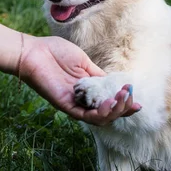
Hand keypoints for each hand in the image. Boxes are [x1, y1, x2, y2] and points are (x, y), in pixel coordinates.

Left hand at [20, 35, 141, 124]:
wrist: (33, 51)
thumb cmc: (55, 52)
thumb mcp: (83, 62)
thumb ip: (98, 75)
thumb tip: (115, 82)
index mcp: (88, 90)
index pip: (109, 102)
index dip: (124, 104)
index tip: (137, 101)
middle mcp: (82, 100)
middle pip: (107, 114)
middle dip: (123, 108)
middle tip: (129, 96)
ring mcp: (73, 104)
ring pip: (99, 119)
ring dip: (114, 111)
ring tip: (122, 99)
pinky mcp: (64, 105)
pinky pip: (84, 116)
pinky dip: (99, 112)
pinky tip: (109, 102)